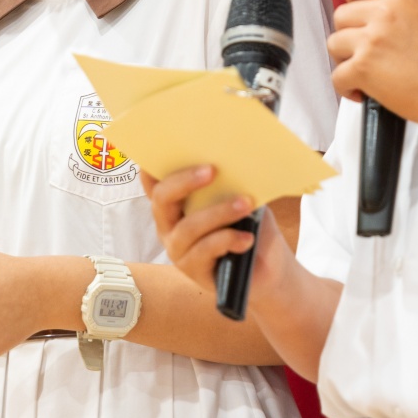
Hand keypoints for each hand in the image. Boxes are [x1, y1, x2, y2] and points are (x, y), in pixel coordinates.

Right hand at [142, 165, 288, 297]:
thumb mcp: (241, 197)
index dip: (150, 166)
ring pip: (188, 227)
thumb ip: (229, 181)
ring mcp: (177, 249)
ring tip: (245, 204)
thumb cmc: (250, 225)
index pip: (155, 182)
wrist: (267, 266)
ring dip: (219, 212)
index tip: (159, 148)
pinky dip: (228, 240)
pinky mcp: (192, 270)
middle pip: (162, 199)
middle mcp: (169, 225)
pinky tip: (247, 238)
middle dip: (185, 181)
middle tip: (212, 170)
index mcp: (176, 203)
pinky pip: (205, 251)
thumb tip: (231, 157)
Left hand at [328, 0, 417, 125]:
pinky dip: (345, 87)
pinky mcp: (363, 68)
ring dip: (345, 59)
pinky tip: (363, 92)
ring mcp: (371, 41)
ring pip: (333, 43)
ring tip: (364, 71)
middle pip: (341, 14)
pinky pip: (336, 75)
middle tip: (365, 49)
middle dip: (349, 33)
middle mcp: (383, 15)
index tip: (355, 3)